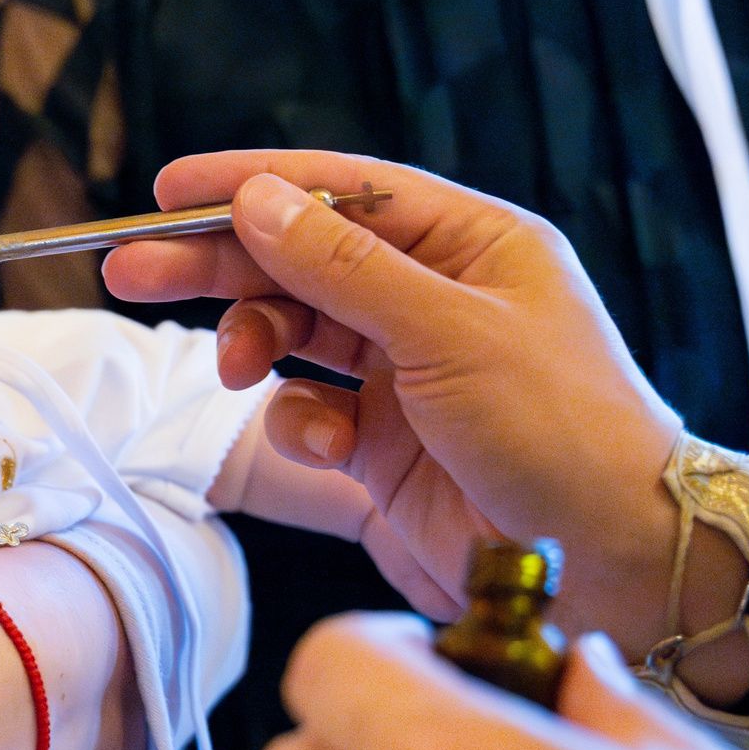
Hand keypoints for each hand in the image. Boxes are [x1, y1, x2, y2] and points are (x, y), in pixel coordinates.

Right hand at [100, 151, 707, 644]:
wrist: (615, 566)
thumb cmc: (564, 432)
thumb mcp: (452, 333)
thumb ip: (344, 267)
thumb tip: (257, 198)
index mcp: (471, 245)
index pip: (342, 191)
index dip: (253, 183)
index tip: (169, 189)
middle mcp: (435, 300)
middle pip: (300, 260)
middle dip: (218, 263)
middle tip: (133, 267)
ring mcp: (406, 375)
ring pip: (293, 333)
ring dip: (253, 342)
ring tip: (232, 368)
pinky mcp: (384, 447)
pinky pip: (306, 411)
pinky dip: (296, 422)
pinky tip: (323, 444)